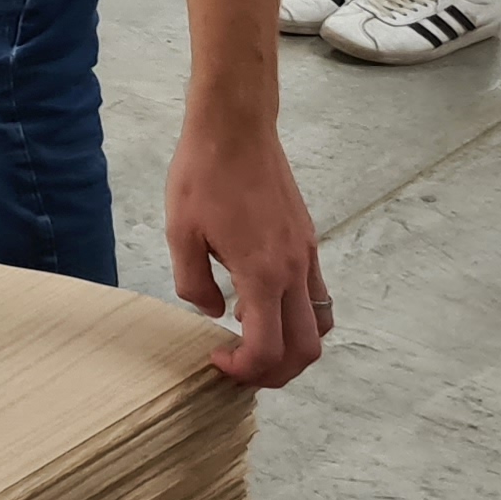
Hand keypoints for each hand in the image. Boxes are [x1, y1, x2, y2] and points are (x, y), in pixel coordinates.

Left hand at [169, 112, 329, 388]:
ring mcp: (307, 255)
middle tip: (241, 367)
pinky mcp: (308, 241)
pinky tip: (260, 301)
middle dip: (276, 372)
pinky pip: (317, 295)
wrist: (236, 127)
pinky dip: (297, 315)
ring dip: (293, 345)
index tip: (218, 360)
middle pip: (307, 349)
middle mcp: (295, 271)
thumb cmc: (203, 174)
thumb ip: (193, 282)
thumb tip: (214, 313)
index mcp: (263, 274)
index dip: (245, 370)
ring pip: (320, 324)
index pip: (268, 349)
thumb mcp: (180, 231)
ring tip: (254, 338)